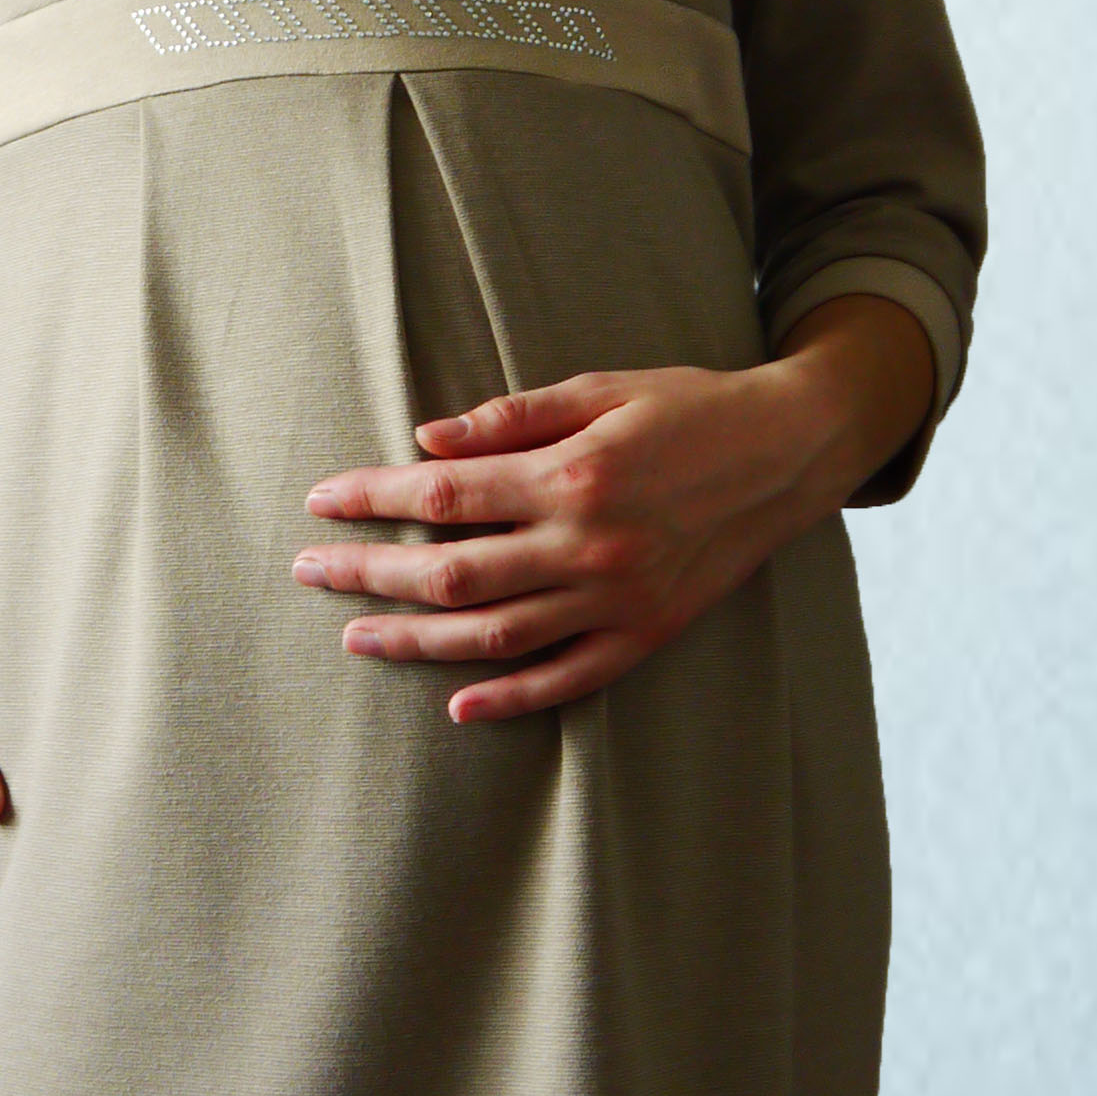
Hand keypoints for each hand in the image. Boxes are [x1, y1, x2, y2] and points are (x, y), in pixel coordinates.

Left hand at [291, 319, 917, 723]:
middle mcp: (589, 544)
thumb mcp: (602, 389)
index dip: (373, 499)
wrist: (787, 453)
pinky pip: (567, 679)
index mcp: (573, 474)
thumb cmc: (688, 408)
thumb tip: (427, 441)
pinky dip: (510, 699)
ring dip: (416, 640)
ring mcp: (617, 598)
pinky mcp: (645, 634)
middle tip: (309, 571)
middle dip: (369, 573)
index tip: (321, 501)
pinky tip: (458, 706)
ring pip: (494, 637)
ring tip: (356, 636)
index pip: (443, 496)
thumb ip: (512, 418)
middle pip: (451, 574)